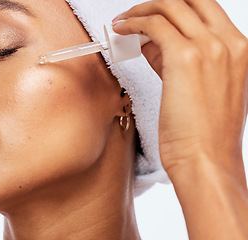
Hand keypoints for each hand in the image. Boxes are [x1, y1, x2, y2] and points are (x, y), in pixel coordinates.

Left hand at [112, 0, 247, 181]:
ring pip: (169, 5)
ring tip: (123, 22)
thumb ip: (179, 60)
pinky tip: (121, 29)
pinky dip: (134, 22)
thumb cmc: (203, 132)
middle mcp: (228, 42)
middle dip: (157, 2)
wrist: (206, 159)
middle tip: (135, 13)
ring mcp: (210, 47)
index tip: (153, 15)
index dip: (175, 7)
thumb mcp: (201, 87)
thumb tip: (152, 41)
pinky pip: (154, 24)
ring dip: (141, 10)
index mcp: (238, 48)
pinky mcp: (185, 58)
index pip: (205, 7)